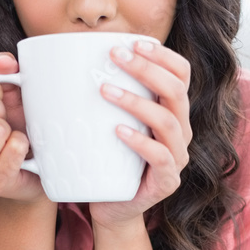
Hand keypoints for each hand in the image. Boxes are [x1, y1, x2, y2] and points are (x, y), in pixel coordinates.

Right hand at [0, 52, 48, 205]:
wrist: (32, 175)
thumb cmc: (15, 131)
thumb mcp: (8, 98)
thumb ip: (4, 74)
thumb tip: (4, 62)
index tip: (0, 101)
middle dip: (2, 108)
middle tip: (6, 124)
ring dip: (10, 130)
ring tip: (10, 139)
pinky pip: (13, 149)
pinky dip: (23, 145)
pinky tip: (21, 153)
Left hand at [88, 38, 191, 230]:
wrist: (110, 206)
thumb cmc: (108, 159)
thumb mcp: (109, 121)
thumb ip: (106, 93)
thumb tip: (68, 58)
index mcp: (172, 111)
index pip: (181, 74)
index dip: (162, 55)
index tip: (134, 42)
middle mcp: (181, 131)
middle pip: (176, 90)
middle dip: (147, 69)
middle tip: (115, 57)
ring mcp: (177, 157)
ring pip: (168, 121)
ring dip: (137, 101)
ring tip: (106, 90)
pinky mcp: (167, 181)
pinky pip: (160, 157)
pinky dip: (140, 141)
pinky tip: (119, 130)